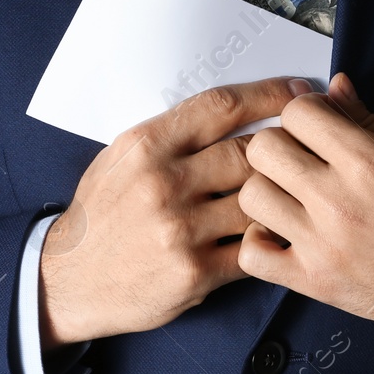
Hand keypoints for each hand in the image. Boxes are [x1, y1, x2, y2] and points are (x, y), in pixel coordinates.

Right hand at [39, 76, 315, 348]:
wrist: (69, 280)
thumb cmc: (102, 214)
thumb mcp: (121, 159)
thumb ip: (172, 135)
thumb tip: (233, 109)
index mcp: (146, 145)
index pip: (222, 106)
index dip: (268, 95)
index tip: (295, 93)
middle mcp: (163, 184)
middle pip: (249, 152)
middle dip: (282, 149)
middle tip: (304, 148)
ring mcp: (180, 230)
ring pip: (258, 200)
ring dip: (280, 195)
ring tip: (295, 192)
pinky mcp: (195, 273)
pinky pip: (252, 248)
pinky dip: (269, 238)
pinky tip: (274, 231)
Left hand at [237, 71, 373, 340]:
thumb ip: (372, 117)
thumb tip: (336, 89)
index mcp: (368, 160)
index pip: (297, 112)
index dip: (306, 111)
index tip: (318, 123)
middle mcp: (339, 201)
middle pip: (263, 148)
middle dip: (281, 143)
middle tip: (301, 155)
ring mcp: (323, 244)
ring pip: (251, 196)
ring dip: (269, 189)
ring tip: (292, 194)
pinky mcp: (316, 282)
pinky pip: (252, 256)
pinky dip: (259, 242)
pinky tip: (283, 232)